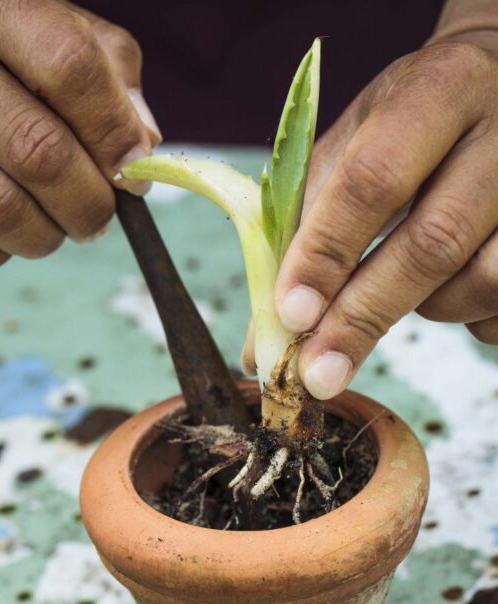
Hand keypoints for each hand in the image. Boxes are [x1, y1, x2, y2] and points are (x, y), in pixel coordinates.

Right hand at [0, 0, 159, 268]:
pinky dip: (2, 249)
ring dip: (46, 234)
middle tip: (99, 217)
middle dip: (88, 202)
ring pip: (0, 207)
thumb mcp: (60, 35)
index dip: (112, 131)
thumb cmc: (11, 57)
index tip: (134, 173)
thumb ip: (111, 78)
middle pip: (38, 150)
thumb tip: (142, 149)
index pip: (68, 65)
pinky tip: (9, 223)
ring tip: (55, 223)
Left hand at [245, 38, 497, 397]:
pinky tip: (452, 289)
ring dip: (429, 309)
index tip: (291, 314)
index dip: (328, 252)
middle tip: (319, 372)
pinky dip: (472, 318)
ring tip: (405, 286)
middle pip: (433, 242)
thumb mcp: (355, 141)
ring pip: (482, 281)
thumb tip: (268, 338)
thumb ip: (307, 226)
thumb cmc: (413, 121)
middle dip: (364, 316)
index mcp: (440, 90)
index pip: (374, 178)